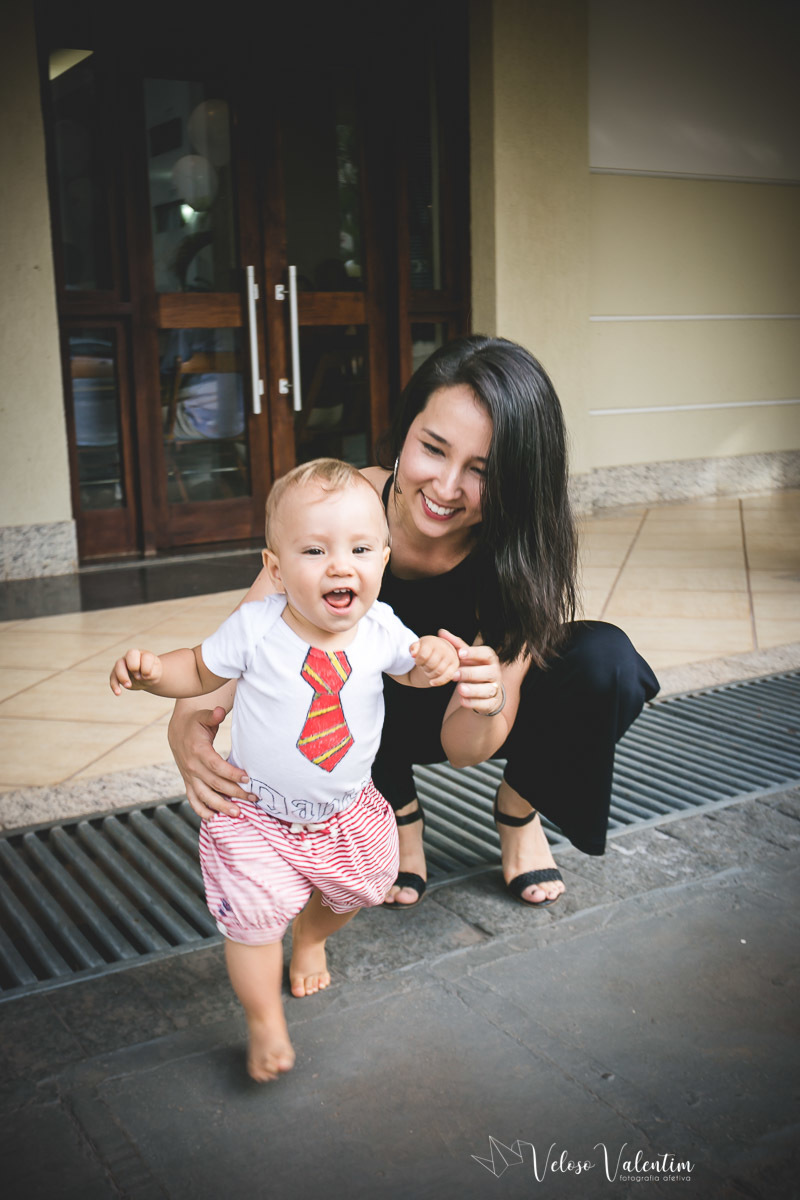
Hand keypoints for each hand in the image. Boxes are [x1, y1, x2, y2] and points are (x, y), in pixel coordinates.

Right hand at [110, 649, 161, 694]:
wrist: (148, 678)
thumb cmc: (152, 672)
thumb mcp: (156, 673)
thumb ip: (152, 673)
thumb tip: (142, 675)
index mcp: (143, 654)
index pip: (144, 656)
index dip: (146, 667)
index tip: (147, 675)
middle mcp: (131, 656)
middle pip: (129, 655)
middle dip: (134, 667)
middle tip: (139, 678)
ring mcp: (123, 664)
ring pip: (118, 665)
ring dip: (122, 676)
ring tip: (128, 686)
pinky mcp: (116, 673)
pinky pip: (113, 678)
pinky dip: (114, 685)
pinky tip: (118, 693)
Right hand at [167, 704, 251, 819]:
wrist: (177, 732)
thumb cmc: (196, 723)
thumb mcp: (203, 716)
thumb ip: (212, 716)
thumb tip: (220, 711)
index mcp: (198, 751)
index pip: (216, 766)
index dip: (231, 774)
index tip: (247, 779)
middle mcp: (192, 767)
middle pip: (215, 784)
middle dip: (234, 793)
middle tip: (253, 797)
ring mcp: (189, 777)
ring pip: (204, 796)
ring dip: (220, 807)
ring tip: (238, 814)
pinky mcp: (189, 783)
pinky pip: (194, 800)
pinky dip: (202, 811)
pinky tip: (214, 819)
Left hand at [410, 634, 460, 686]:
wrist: (440, 649)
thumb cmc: (426, 649)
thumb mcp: (418, 647)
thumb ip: (413, 648)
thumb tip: (413, 654)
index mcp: (433, 641)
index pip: (422, 656)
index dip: (418, 661)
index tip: (418, 661)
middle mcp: (444, 647)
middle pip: (431, 665)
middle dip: (425, 668)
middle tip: (424, 666)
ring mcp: (451, 656)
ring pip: (438, 672)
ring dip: (430, 674)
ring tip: (428, 670)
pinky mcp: (455, 665)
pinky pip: (447, 677)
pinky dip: (438, 681)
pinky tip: (431, 682)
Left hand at [438, 629, 503, 713]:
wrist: (485, 693)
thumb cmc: (474, 670)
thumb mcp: (466, 658)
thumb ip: (455, 645)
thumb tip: (441, 631)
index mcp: (489, 660)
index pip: (487, 654)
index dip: (474, 653)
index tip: (460, 653)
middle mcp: (495, 673)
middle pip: (488, 672)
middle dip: (470, 673)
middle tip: (454, 675)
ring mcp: (495, 689)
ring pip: (488, 690)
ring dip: (473, 690)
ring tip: (459, 689)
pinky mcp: (491, 703)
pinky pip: (484, 704)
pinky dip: (473, 702)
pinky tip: (463, 700)